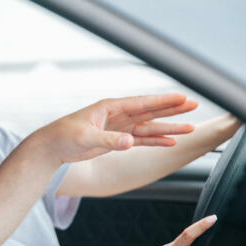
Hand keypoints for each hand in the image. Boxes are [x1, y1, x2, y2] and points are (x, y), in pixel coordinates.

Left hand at [44, 93, 196, 162]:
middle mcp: (116, 115)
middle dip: (172, 109)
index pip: (141, 103)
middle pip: (149, 111)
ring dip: (167, 128)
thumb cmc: (63, 136)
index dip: (162, 101)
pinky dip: (155, 141)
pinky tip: (170, 142)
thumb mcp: (85, 137)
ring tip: (189, 128)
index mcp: (109, 107)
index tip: (182, 98)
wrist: (51, 147)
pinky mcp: (116, 140)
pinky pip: (140, 140)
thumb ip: (108, 139)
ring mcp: (117, 128)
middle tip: (194, 105)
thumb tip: (129, 142)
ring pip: (148, 126)